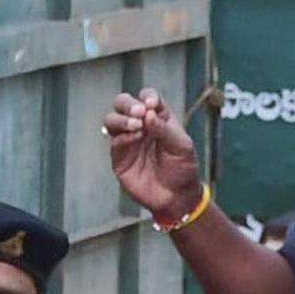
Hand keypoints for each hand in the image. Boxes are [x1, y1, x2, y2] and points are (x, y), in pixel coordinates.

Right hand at [98, 89, 207, 225]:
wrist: (176, 196)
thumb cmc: (183, 168)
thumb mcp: (181, 146)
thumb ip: (164, 128)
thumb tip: (147, 114)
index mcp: (158, 117)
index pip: (147, 97)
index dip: (147, 97)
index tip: (152, 106)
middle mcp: (140, 125)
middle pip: (123, 104)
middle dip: (128, 104)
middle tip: (139, 112)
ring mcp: (128, 140)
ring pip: (112, 119)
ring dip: (122, 119)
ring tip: (137, 125)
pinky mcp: (119, 157)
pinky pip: (115, 141)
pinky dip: (123, 136)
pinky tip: (135, 138)